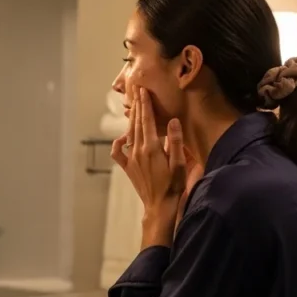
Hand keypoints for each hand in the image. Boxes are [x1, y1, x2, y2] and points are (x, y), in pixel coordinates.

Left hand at [110, 87, 203, 246]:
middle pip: (137, 123)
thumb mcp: (179, 164)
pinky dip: (118, 143)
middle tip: (137, 90)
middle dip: (138, 106)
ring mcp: (131, 159)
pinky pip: (118, 152)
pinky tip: (121, 138)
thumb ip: (176, 142)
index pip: (147, 120)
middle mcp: (138, 150)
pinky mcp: (128, 167)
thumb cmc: (173, 186)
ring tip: (133, 106)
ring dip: (131, 119)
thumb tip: (173, 121)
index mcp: (151, 148)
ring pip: (129, 133)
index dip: (145, 104)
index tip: (143, 90)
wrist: (159, 206)